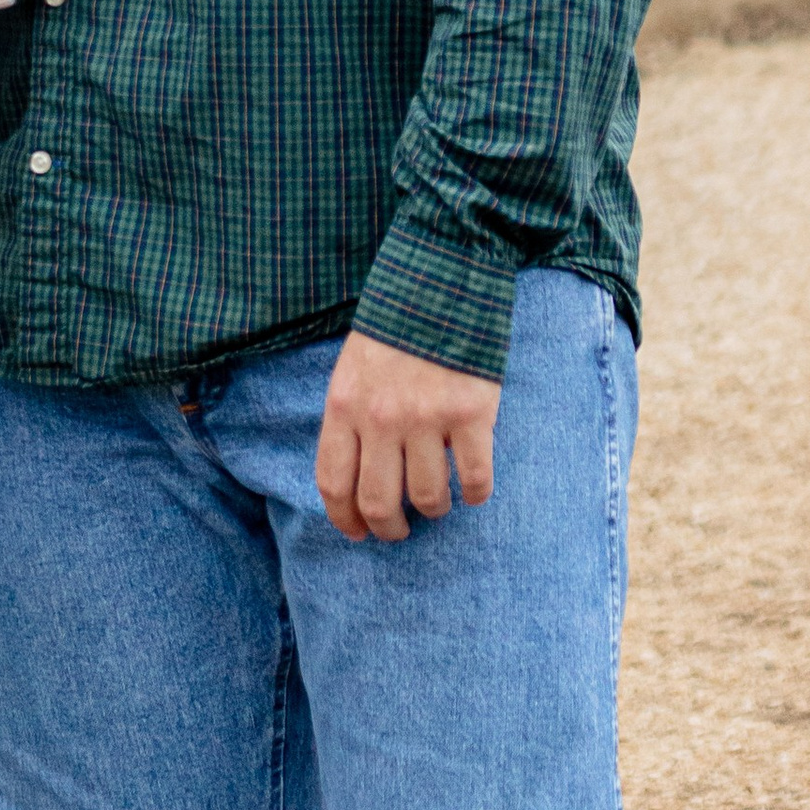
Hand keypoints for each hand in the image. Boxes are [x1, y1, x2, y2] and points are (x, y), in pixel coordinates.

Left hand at [315, 330, 499, 541]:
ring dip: (434, 509)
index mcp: (345, 404)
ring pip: (427, 497)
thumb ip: (351, 415)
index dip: (344, 518)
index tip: (357, 533)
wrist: (442, 276)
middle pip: (378, 502)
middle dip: (389, 529)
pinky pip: (475, 478)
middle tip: (400, 530)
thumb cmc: (395, 325)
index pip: (334, 482)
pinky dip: (475, 494)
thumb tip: (357, 472)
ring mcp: (427, 417)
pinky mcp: (471, 414)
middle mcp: (381, 418)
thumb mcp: (354, 366)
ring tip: (438, 504)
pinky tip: (473, 490)